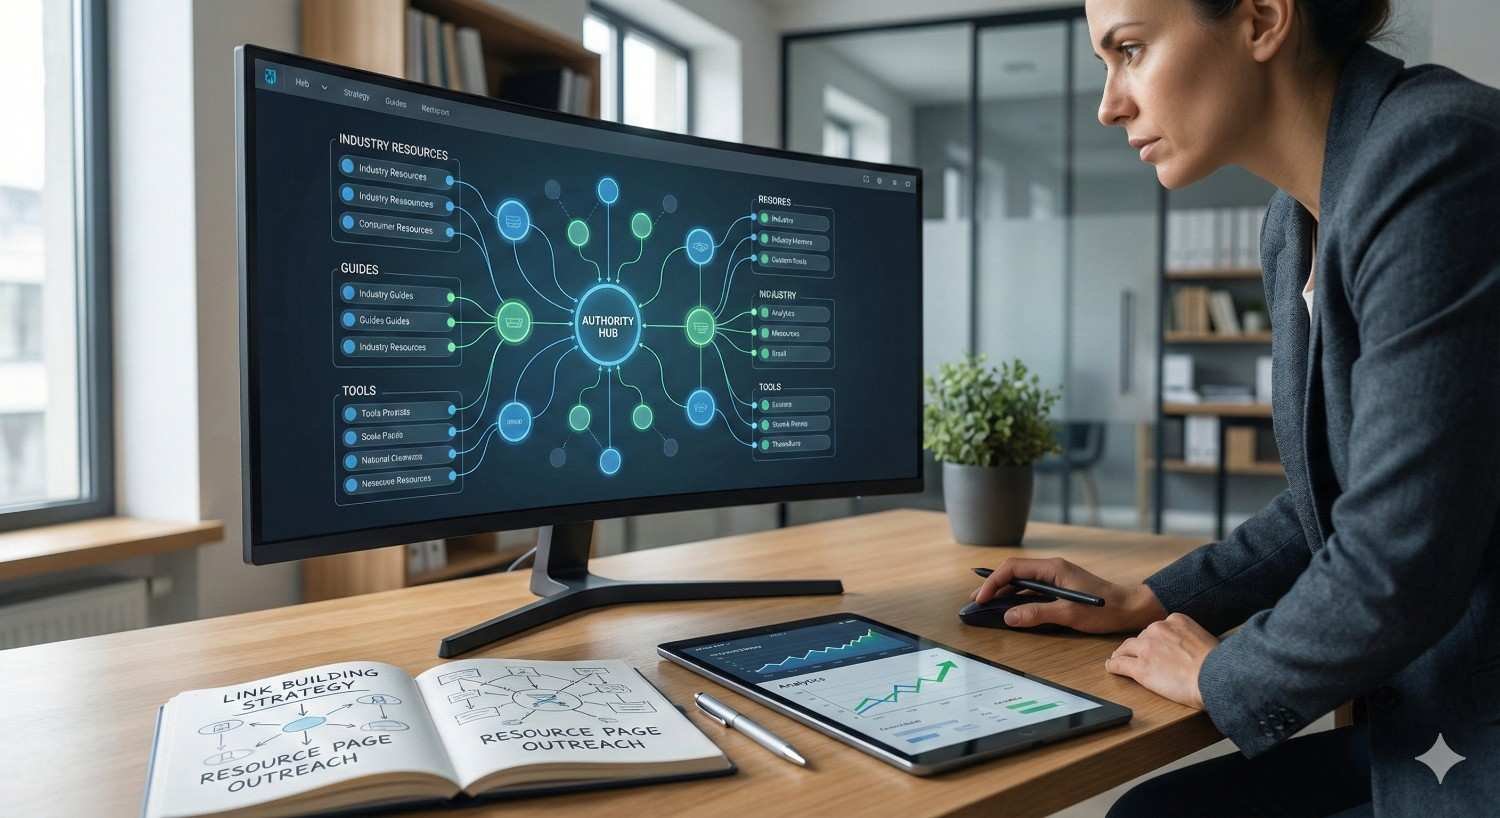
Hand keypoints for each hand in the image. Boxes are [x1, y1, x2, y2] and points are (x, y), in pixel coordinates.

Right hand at [970, 557, 1165, 633]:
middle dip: (993, 585)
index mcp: (1052, 568)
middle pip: (1014, 573)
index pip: (1013, 569)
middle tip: (975, 601)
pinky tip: (1009, 607)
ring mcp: (1055, 578)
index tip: (982, 598)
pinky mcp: (1059, 588)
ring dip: (1003, 592)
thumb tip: (1008, 616)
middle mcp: (1051, 569)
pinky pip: (1031, 589)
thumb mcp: (1069, 613)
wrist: (1130, 608)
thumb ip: (1037, 613)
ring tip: (986, 604)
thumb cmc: (1104, 609)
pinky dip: (1016, 597)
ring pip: (1021, 581)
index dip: (993, 582)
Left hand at [1105, 612, 1217, 708]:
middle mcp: (1158, 629)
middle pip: (1142, 637)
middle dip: (1140, 647)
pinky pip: (1119, 664)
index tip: (1154, 646)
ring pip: (1126, 648)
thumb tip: (1187, 647)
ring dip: (1122, 653)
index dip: (1154, 639)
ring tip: (1118, 658)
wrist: (1215, 678)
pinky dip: (1113, 665)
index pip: (1158, 628)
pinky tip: (1111, 667)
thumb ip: (1189, 638)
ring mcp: (1146, 648)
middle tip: (1140, 656)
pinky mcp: (1140, 667)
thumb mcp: (1205, 639)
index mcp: (1175, 620)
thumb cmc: (1217, 664)